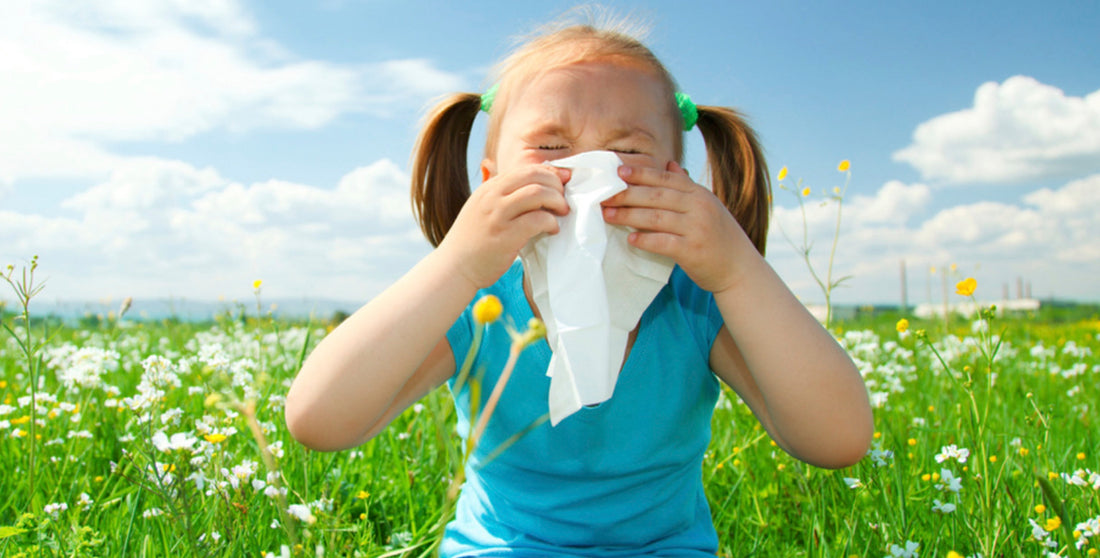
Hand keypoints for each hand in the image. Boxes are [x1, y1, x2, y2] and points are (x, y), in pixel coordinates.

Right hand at [438, 164, 570, 288]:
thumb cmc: (472, 241)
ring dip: (557, 201)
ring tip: (562, 213)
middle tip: (563, 200)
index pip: (526, 169)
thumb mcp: (481, 208)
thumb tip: (525, 181)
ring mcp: (497, 215)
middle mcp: (492, 197)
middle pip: (534, 175)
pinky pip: (537, 220)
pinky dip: (551, 222)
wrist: (454, 267)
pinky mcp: (505, 236)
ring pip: (538, 193)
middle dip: (556, 184)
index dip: (550, 173)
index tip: (563, 181)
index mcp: (489, 188)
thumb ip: (499, 194)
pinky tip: (552, 229)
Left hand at [600, 161, 753, 294]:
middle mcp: (699, 207)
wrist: (739, 268)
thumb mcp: (707, 206)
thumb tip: (670, 163)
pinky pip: (664, 242)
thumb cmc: (719, 237)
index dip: (642, 173)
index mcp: (700, 194)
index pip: (666, 178)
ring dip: (629, 215)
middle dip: (628, 194)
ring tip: (609, 214)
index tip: (619, 171)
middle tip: (605, 195)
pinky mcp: (693, 251)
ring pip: (656, 218)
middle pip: (657, 196)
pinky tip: (630, 238)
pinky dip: (646, 240)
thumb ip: (687, 186)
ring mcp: (696, 229)